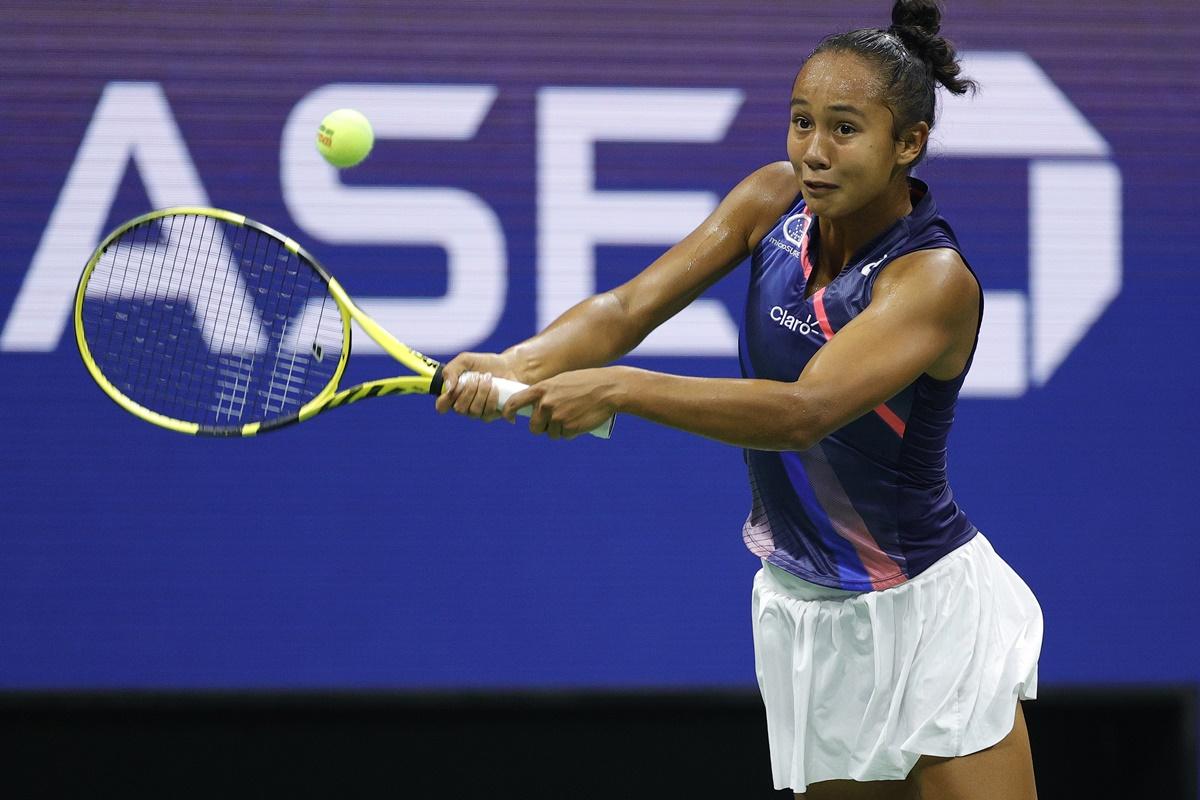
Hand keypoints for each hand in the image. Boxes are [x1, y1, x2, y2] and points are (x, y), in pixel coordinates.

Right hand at [434, 352, 518, 421]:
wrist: (507, 366)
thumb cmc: (483, 363)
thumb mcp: (464, 360)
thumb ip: (451, 371)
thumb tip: (448, 388)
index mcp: (453, 394)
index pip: (441, 406)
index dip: (445, 401)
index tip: (454, 388)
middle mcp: (463, 406)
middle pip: (459, 408)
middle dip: (469, 390)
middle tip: (478, 375)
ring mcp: (477, 412)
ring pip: (474, 411)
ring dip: (482, 392)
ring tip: (488, 378)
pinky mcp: (491, 414)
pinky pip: (488, 413)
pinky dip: (492, 398)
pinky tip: (495, 387)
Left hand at [502, 368, 623, 439]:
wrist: (608, 389)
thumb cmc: (586, 383)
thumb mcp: (561, 381)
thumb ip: (547, 393)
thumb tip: (536, 408)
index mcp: (541, 389)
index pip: (515, 402)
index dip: (508, 412)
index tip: (510, 418)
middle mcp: (546, 404)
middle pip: (534, 427)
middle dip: (542, 428)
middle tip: (554, 421)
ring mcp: (557, 417)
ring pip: (551, 434)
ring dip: (559, 430)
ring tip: (573, 416)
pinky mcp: (569, 428)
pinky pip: (564, 436)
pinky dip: (571, 433)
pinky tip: (580, 422)